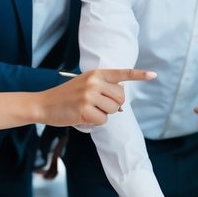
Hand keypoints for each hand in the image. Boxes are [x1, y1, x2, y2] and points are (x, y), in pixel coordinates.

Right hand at [39, 68, 155, 127]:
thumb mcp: (85, 84)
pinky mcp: (85, 110)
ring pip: (113, 110)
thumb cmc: (67, 96)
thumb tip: (120, 103)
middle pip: (121, 98)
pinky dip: (95, 123)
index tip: (154, 75)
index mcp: (96, 73)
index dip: (139, 75)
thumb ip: (102, 87)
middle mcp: (94, 82)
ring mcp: (89, 96)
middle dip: (114, 105)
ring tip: (87, 110)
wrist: (44, 104)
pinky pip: (103, 121)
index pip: (122, 73)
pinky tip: (83, 117)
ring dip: (103, 114)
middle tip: (97, 105)